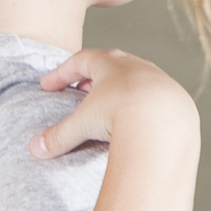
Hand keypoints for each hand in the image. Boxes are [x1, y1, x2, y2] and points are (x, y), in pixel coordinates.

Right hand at [29, 48, 201, 164]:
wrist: (165, 123)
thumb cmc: (120, 115)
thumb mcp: (83, 125)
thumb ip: (58, 136)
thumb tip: (35, 149)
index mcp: (110, 63)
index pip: (80, 61)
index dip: (61, 73)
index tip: (47, 86)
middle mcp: (136, 66)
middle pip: (109, 65)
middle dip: (91, 79)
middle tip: (77, 93)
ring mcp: (159, 80)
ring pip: (134, 80)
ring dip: (118, 91)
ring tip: (106, 108)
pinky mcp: (175, 98)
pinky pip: (154, 98)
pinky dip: (141, 106)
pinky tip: (135, 122)